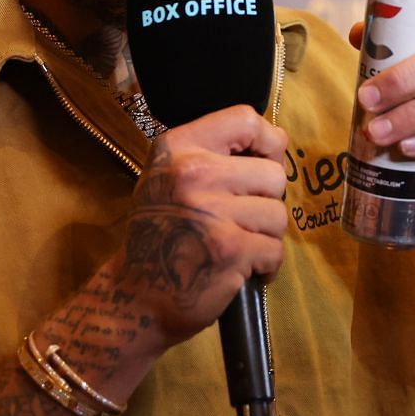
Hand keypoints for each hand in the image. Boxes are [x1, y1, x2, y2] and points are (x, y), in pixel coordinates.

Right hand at [107, 105, 288, 348]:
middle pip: (273, 174)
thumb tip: (278, 141)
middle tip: (239, 221)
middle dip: (266, 202)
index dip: (268, 141)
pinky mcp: (230, 249)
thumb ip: (216, 155)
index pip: (245, 119)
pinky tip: (240, 268)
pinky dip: (265, 265)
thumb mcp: (171, 178)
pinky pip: (275, 249)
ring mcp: (212, 212)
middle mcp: (193, 173)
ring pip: (278, 214)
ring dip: (265, 236)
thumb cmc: (162, 235)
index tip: (264, 162)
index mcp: (177, 148)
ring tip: (236, 245)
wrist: (136, 296)